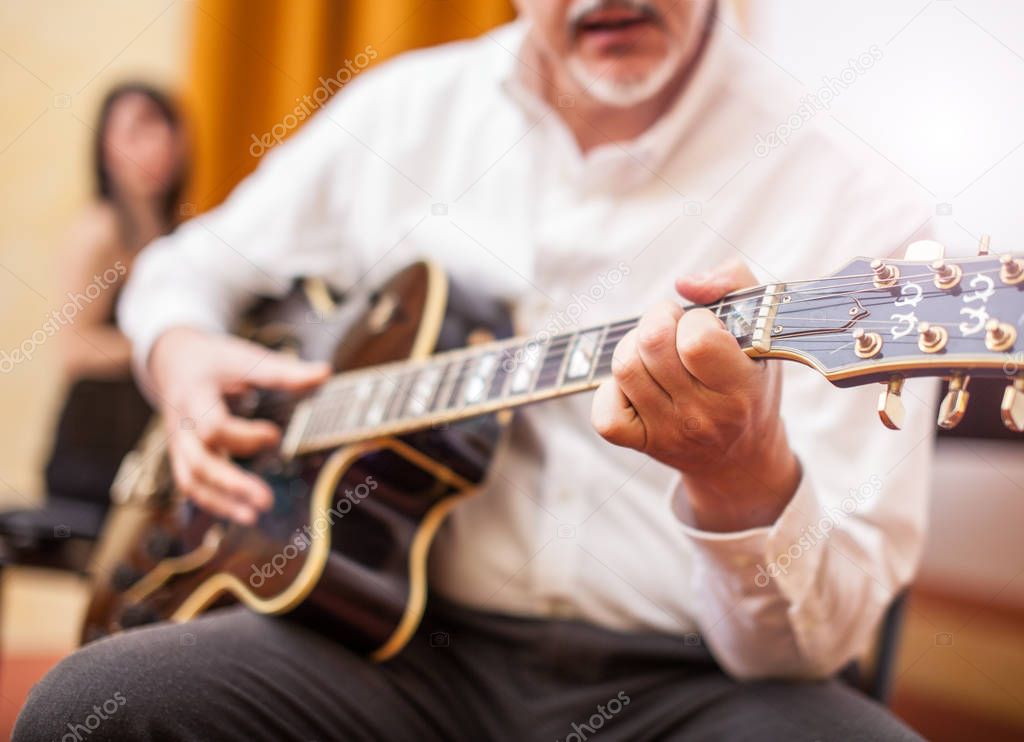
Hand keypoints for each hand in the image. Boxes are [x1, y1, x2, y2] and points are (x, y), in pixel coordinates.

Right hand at [148, 327, 329, 523]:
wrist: (173, 359)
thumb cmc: (214, 359)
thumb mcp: (245, 357)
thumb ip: (283, 371)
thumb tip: (325, 372)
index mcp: (195, 396)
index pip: (212, 426)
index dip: (245, 436)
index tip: (275, 435)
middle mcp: (181, 424)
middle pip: (198, 463)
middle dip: (232, 484)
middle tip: (267, 501)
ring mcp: (178, 443)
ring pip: (190, 480)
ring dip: (221, 502)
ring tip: (253, 517)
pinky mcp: (182, 455)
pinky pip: (191, 484)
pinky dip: (213, 501)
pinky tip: (239, 513)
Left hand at [590, 259, 800, 531]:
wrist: (741, 458)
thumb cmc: (749, 382)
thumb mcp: (763, 328)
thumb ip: (733, 282)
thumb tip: (683, 283)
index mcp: (740, 387)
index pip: (697, 340)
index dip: (694, 319)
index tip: (705, 325)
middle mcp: (704, 415)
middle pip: (651, 343)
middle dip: (658, 320)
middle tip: (675, 329)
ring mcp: (669, 433)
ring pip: (625, 367)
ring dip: (634, 347)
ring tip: (656, 352)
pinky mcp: (641, 444)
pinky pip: (605, 411)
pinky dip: (612, 390)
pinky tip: (637, 385)